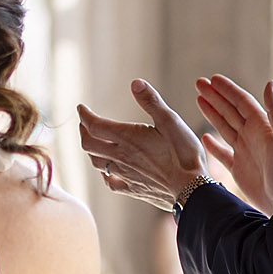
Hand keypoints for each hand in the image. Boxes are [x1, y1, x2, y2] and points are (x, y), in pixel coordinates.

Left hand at [78, 81, 207, 210]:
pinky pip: (110, 182)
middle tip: (84, 123)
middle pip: (89, 144)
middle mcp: (121, 157)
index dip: (84, 115)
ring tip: (93, 142)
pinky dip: (104, 174)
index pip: (94, 125)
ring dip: (91, 150)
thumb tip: (135, 83)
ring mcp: (125, 175)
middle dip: (83, 131)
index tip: (81, 108)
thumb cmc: (184, 154)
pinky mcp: (133, 189)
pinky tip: (108, 171)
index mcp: (127, 138)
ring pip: (97, 163)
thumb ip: (151, 101)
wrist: (191, 189)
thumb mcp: (171, 121)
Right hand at [195, 75, 272, 214]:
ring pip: (224, 127)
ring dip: (212, 113)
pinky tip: (204, 137)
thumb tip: (270, 83)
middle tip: (199, 83)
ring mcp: (244, 152)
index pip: (241, 102)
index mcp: (262, 126)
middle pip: (230, 110)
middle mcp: (253, 136)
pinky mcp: (239, 170)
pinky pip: (222, 154)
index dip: (227, 90)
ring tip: (198, 99)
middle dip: (215, 96)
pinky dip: (213, 145)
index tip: (213, 79)